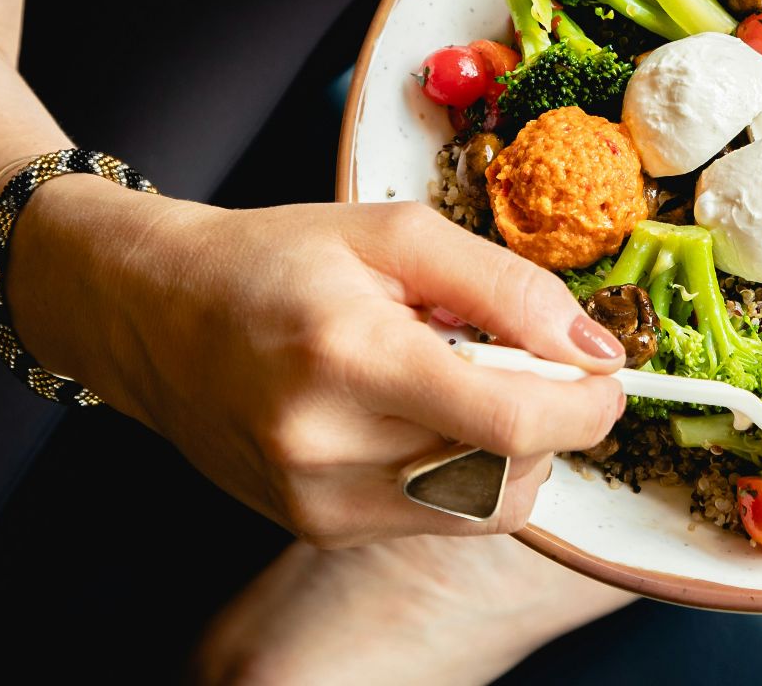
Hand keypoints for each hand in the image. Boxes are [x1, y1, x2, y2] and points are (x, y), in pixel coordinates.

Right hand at [11, 179, 627, 547]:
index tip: (606, 376)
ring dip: (513, 452)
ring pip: (483, 507)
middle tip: (530, 363)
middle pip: (507, 469)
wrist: (155, 312)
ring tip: (465, 384)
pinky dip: (466, 473)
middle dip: (552, 421)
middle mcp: (327, 445)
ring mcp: (316, 500)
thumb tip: (596, 348)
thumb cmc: (279, 259)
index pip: (510, 419)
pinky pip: (440, 520)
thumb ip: (508, 286)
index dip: (585, 407)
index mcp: (350, 354)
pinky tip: (429, 418)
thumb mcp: (398, 233)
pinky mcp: (316, 528)